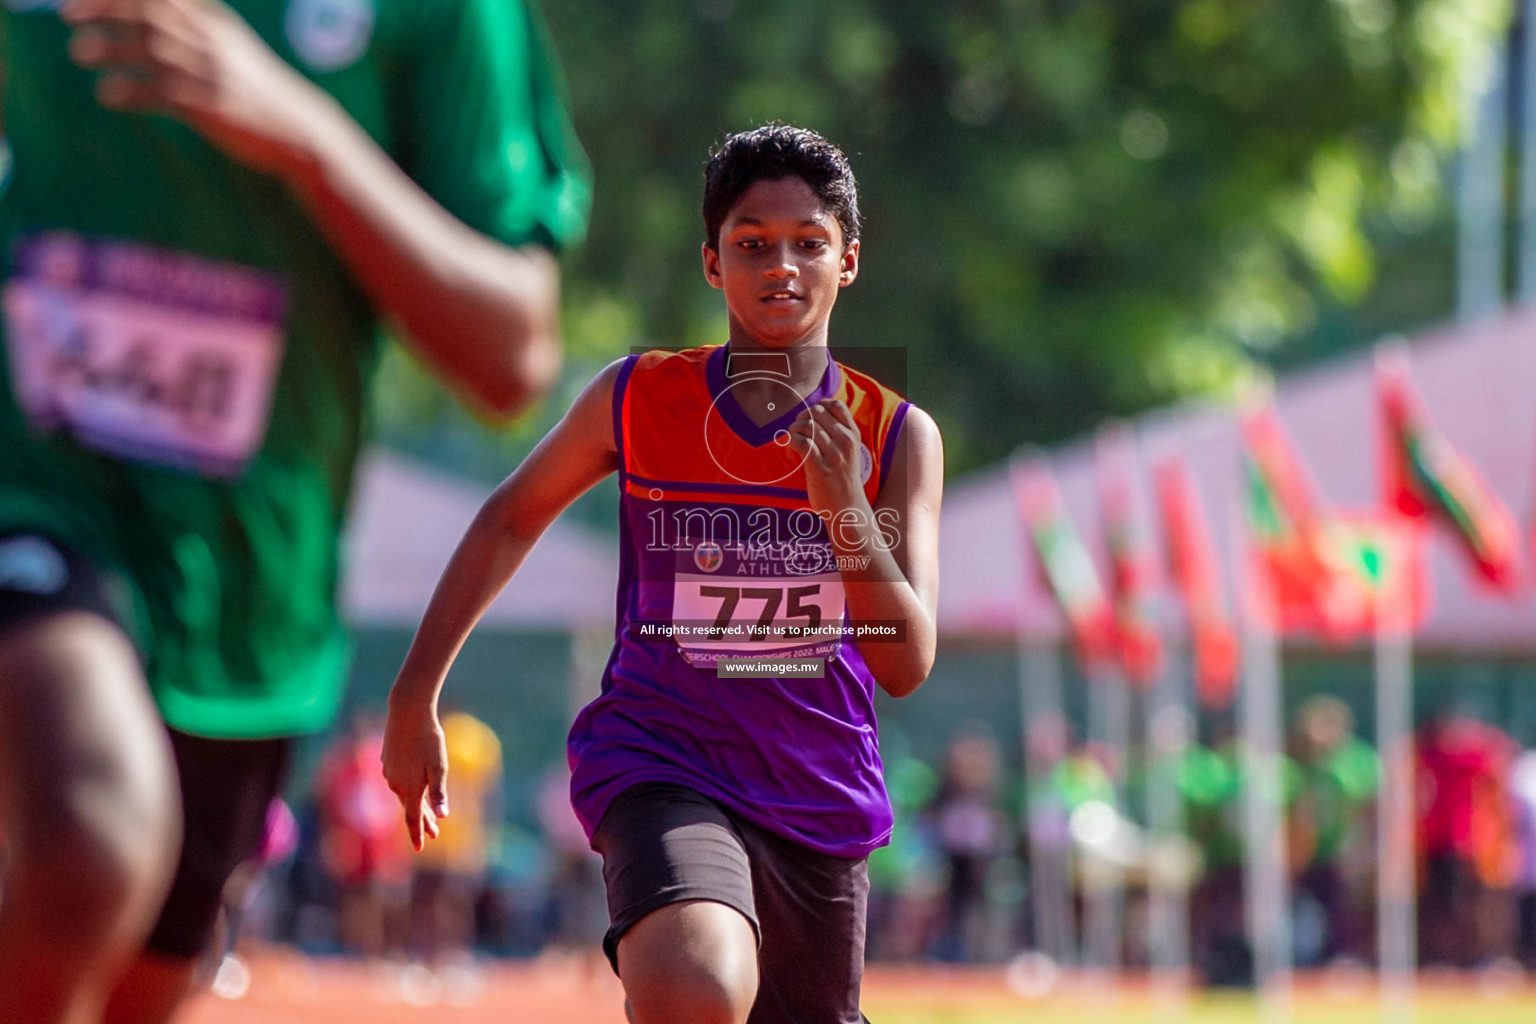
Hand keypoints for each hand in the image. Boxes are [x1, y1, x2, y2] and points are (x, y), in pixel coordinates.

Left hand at [62, 0, 335, 177]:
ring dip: (109, 46)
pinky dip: (128, 91)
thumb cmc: (260, 91)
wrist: (299, 130)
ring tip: (80, 53)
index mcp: (214, 26)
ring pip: (149, 49)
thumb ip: (198, 26)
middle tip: (67, 16)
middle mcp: (210, 44)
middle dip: (103, 10)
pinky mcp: (208, 107)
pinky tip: (107, 95)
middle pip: (148, 16)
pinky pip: (159, 94)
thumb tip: (158, 15)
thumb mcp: (233, 48)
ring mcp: (209, 74)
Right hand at [380, 698, 449, 852]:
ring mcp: (389, 771)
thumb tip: (442, 816)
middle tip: (434, 833)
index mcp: (409, 789)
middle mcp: (395, 783)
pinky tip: (414, 784)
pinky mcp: (387, 760)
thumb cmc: (428, 738)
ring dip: (415, 803)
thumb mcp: (439, 767)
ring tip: (427, 811)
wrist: (407, 711)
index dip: (417, 834)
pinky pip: (398, 779)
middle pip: (409, 808)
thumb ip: (439, 793)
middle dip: (422, 821)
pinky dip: (408, 787)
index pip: (412, 819)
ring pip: (403, 793)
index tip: (421, 848)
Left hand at [786, 399, 864, 518]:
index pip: (836, 405)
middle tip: (797, 427)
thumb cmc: (843, 477)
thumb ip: (838, 432)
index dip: (819, 405)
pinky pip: (801, 443)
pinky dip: (791, 440)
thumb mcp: (849, 451)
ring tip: (792, 436)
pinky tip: (790, 445)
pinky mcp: (819, 468)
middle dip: (802, 416)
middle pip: (818, 413)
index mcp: (853, 435)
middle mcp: (845, 442)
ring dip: (794, 429)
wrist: (848, 507)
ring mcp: (834, 456)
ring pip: (808, 426)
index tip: (810, 415)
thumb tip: (813, 413)